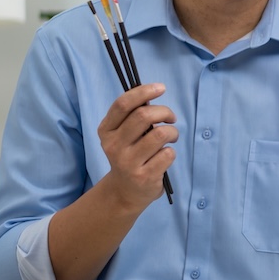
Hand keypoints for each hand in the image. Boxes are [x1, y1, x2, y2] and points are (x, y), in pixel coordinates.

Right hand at [96, 83, 176, 210]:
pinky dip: (172, 151)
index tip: (161, 88)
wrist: (125, 191)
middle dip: (164, 111)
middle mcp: (114, 146)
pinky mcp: (144, 176)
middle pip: (144, 116)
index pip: (123, 104)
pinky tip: (165, 155)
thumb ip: (133, 116)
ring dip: (172, 132)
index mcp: (106, 131)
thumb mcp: (123, 135)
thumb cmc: (130, 154)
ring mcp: (128, 162)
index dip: (144, 92)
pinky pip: (168, 154)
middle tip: (171, 117)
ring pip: (160, 134)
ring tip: (171, 137)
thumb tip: (152, 93)